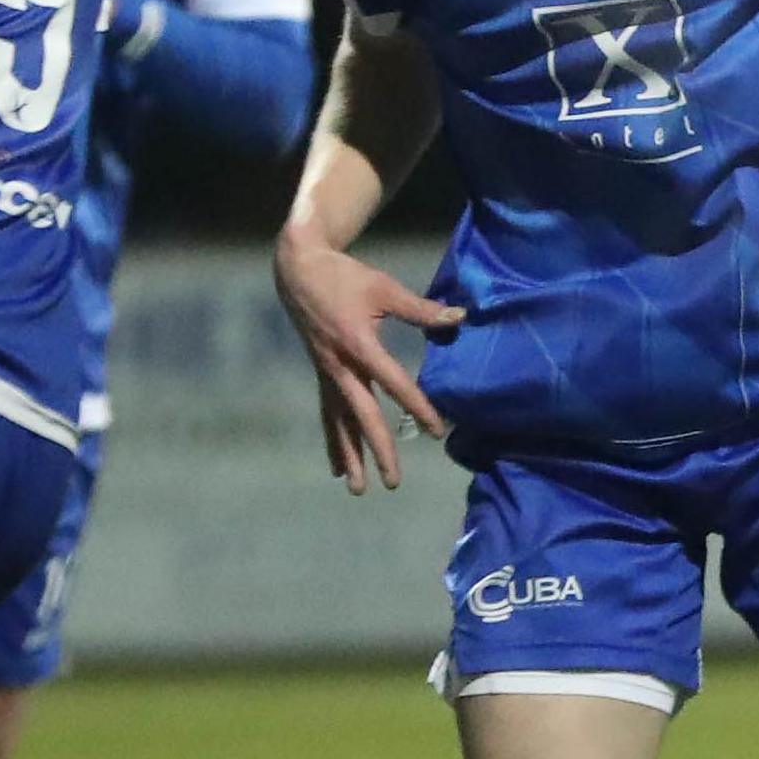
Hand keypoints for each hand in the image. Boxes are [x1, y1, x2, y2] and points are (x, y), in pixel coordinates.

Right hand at [274, 224, 465, 494]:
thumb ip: (421, 308)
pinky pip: (328, 414)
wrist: (298, 269)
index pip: (393, 382)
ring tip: (357, 489)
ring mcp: (327, 373)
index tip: (437, 430)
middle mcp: (340, 366)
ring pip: (339, 422)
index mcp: (359, 343)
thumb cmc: (345, 276)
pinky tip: (336, 468)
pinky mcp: (322, 374)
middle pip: (362, 415)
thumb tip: (460, 316)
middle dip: (378, 449)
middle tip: (393, 481)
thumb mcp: (384, 287)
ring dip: (349, 456)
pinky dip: (333, 441)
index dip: (417, 406)